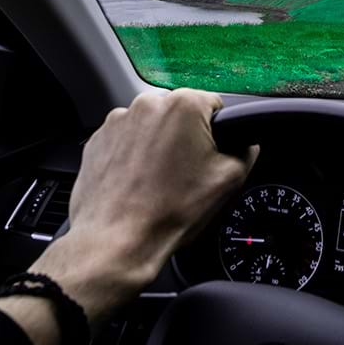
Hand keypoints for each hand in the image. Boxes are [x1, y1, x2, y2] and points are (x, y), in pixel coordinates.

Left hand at [0, 88, 256, 344]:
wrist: (118, 240)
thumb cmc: (170, 211)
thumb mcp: (228, 181)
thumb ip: (246, 151)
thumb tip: (246, 144)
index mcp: (183, 105)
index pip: (214, 105)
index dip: (218, 134)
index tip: (210, 156)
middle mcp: (147, 104)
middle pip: (180, 114)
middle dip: (186, 138)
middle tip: (186, 173)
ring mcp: (117, 121)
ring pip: (151, 126)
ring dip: (158, 145)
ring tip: (159, 181)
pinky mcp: (97, 140)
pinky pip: (125, 140)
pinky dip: (133, 155)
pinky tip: (138, 183)